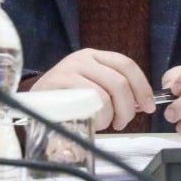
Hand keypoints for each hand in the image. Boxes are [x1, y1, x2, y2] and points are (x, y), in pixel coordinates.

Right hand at [30, 49, 155, 130]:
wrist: (32, 104)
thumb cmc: (66, 99)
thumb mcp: (92, 88)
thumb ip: (114, 92)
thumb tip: (142, 104)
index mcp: (95, 56)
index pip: (126, 64)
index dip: (142, 86)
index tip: (149, 106)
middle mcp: (83, 58)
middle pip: (120, 81)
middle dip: (128, 107)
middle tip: (122, 122)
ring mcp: (70, 69)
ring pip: (106, 94)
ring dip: (112, 115)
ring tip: (106, 124)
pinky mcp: (60, 84)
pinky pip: (90, 101)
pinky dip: (98, 117)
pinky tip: (93, 123)